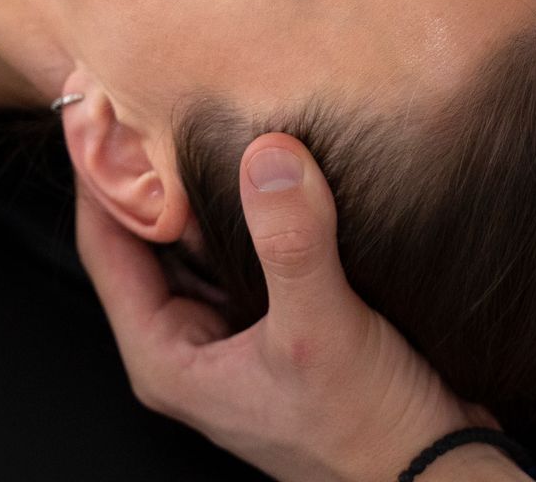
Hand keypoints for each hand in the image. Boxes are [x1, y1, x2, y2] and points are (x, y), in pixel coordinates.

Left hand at [70, 131, 505, 481]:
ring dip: (209, 186)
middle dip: (154, 171)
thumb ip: (291, 242)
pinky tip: (275, 163)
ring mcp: (237, 332)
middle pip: (148, 238)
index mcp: (169, 357)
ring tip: (212, 111)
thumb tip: (267, 154)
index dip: (97, 175)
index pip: (105, 246)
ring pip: (203, 240)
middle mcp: (192, 344)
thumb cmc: (369, 433)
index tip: (102, 104)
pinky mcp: (283, 319)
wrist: (438, 473)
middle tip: (159, 92)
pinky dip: (255, 207)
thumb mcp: (322, 331)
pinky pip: (251, 247)